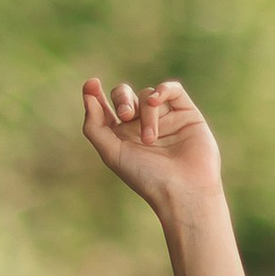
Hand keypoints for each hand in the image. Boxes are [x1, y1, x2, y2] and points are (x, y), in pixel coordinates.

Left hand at [80, 76, 227, 226]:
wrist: (183, 189)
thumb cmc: (146, 177)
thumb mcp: (112, 153)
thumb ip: (95, 125)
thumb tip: (87, 94)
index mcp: (122, 136)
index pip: (105, 108)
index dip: (95, 94)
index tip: (91, 85)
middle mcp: (142, 126)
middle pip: (125, 95)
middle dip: (122, 99)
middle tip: (125, 115)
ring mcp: (165, 119)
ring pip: (147, 96)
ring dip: (146, 114)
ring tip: (150, 139)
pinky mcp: (187, 114)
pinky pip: (172, 90)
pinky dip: (163, 90)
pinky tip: (156, 100)